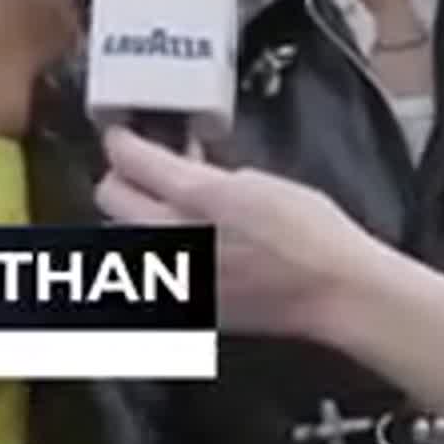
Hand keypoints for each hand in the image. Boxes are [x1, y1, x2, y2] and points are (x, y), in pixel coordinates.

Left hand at [94, 127, 387, 337]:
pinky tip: (183, 247)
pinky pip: (145, 273)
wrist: (334, 291)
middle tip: (144, 170)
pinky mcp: (182, 306)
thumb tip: (181, 168)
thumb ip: (206, 174)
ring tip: (165, 211)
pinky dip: (153, 254)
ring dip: (133, 218)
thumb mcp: (257, 181)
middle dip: (123, 177)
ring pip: (121, 236)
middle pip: (110, 195)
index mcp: (195, 197)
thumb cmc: (311, 234)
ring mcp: (173, 277)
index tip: (123, 137)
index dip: (122, 141)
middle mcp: (173, 238)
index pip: (128, 158)